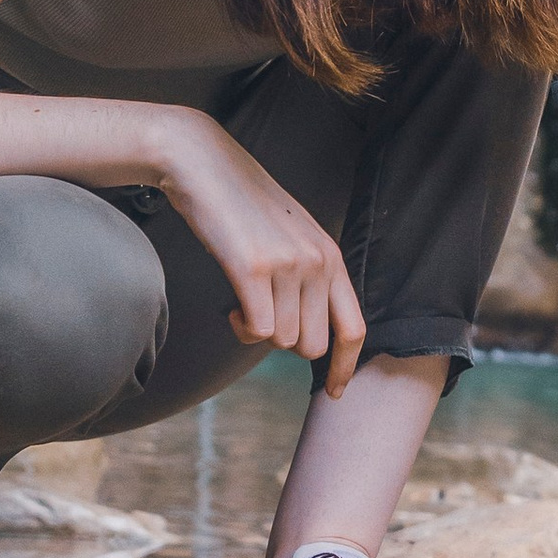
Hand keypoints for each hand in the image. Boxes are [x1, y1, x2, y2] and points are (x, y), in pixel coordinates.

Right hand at [156, 116, 365, 392]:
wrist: (203, 165)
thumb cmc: (243, 206)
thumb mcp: (292, 238)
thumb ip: (307, 276)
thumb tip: (306, 331)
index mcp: (332, 257)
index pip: (354, 328)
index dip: (345, 366)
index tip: (333, 391)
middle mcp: (318, 262)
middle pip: (312, 346)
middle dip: (285, 344)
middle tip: (261, 318)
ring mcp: (288, 265)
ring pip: (282, 341)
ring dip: (257, 333)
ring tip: (242, 302)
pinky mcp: (252, 269)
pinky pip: (258, 330)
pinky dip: (241, 328)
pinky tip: (230, 306)